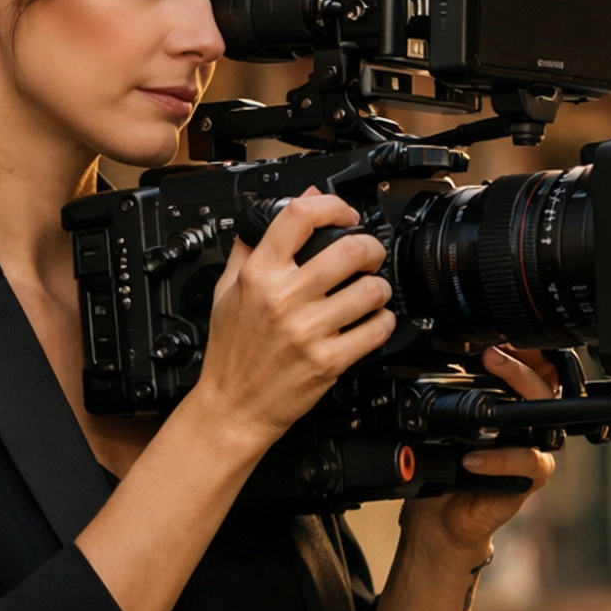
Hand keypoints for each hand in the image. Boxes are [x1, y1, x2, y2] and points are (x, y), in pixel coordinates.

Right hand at [192, 189, 392, 458]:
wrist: (233, 407)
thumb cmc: (232, 351)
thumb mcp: (227, 289)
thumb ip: (253, 244)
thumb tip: (291, 204)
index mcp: (258, 275)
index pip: (299, 216)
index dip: (332, 205)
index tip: (344, 214)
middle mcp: (284, 298)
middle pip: (349, 249)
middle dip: (370, 247)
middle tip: (370, 255)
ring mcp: (308, 330)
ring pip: (371, 289)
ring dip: (380, 288)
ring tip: (371, 292)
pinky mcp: (328, 361)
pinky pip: (376, 329)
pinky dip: (382, 322)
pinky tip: (371, 322)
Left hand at [399, 344, 558, 565]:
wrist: (441, 517)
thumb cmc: (447, 467)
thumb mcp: (447, 421)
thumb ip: (459, 391)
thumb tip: (449, 354)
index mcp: (514, 406)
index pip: (536, 368)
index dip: (526, 350)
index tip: (499, 338)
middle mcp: (529, 425)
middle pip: (546, 383)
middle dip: (523, 362)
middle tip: (492, 354)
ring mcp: (533, 449)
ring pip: (544, 415)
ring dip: (520, 392)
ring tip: (490, 388)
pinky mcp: (530, 478)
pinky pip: (528, 461)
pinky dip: (500, 458)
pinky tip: (473, 458)